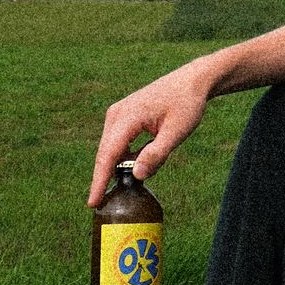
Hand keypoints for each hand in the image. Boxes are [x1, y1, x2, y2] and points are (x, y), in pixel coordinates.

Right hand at [88, 61, 212, 204]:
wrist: (192, 82)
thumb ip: (156, 154)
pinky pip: (119, 143)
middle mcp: (116, 115)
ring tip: (148, 164)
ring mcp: (117, 115)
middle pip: (106, 154)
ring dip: (124, 165)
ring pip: (112, 150)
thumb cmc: (186, 105)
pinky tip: (146, 157)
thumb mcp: (176, 133)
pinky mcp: (123, 117)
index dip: (99, 181)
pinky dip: (128, 156)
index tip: (92, 202)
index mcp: (128, 117)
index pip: (108, 154)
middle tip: (114, 199)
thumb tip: (135, 176)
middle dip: (108, 177)